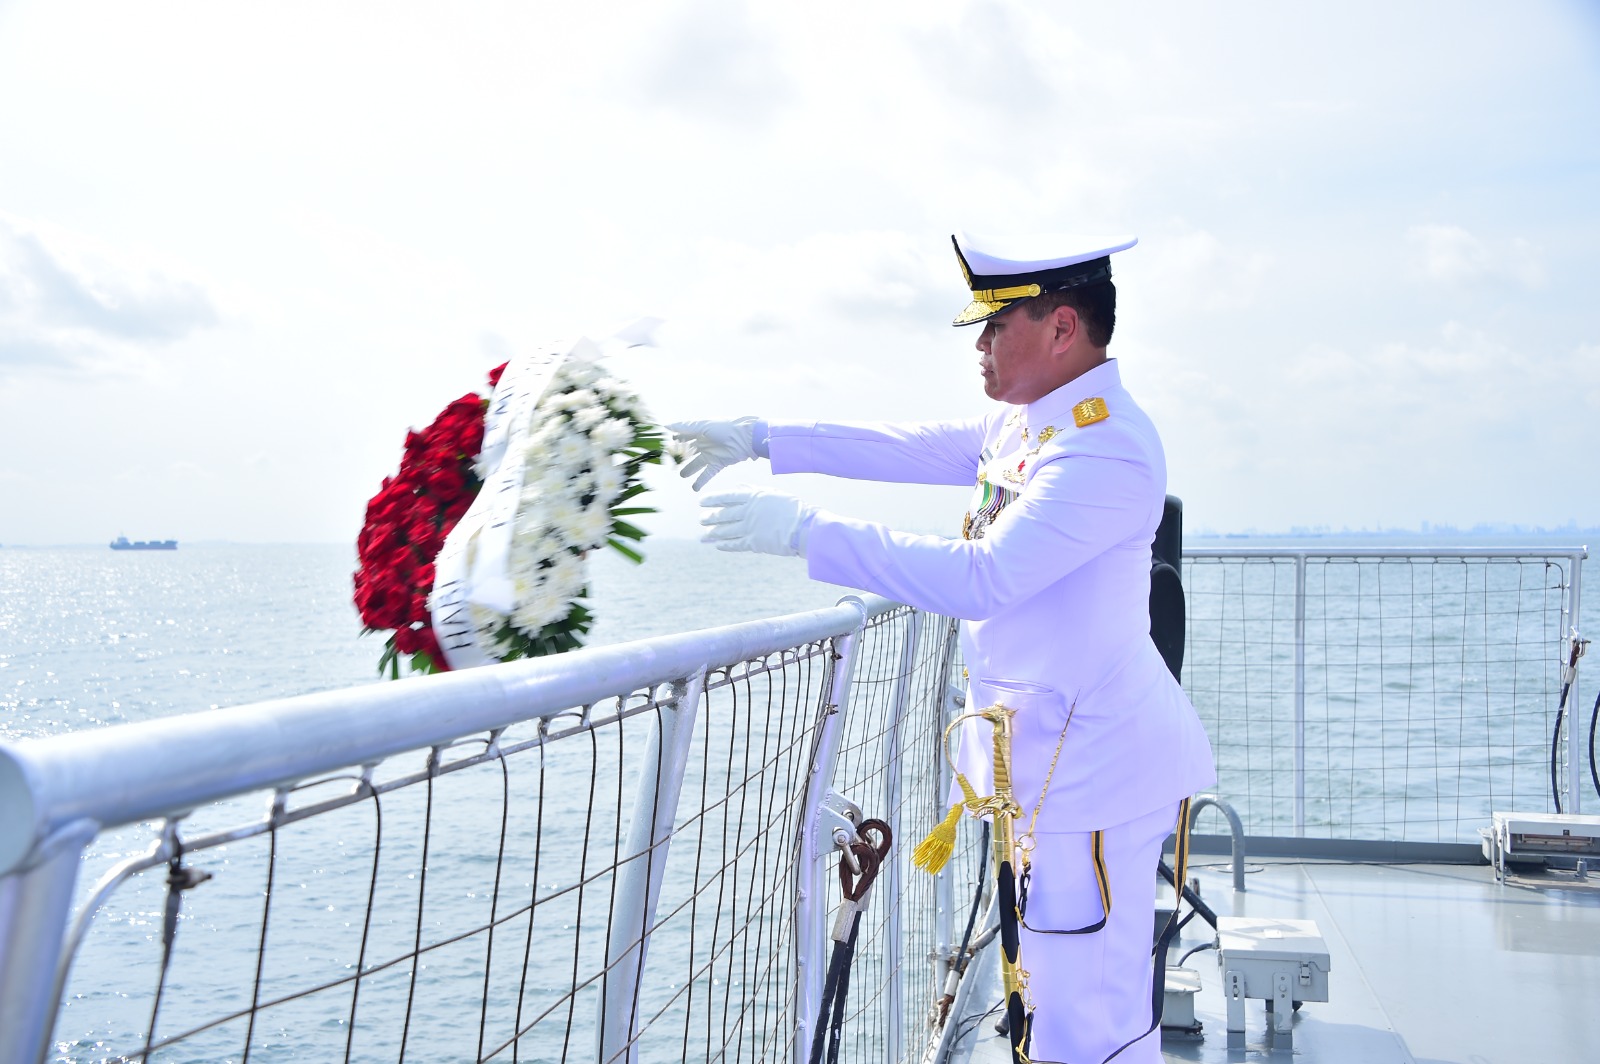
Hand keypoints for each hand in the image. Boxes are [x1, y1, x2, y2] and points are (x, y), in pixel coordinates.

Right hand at [667, 417, 764, 490]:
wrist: (745, 438)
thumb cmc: (725, 428)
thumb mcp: (703, 426)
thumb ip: (685, 427)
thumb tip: (666, 426)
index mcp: (701, 431)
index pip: (685, 436)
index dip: (676, 441)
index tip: (666, 445)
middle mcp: (704, 443)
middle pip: (689, 452)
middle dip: (681, 457)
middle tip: (671, 463)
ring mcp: (711, 454)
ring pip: (696, 464)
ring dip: (689, 470)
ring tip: (681, 475)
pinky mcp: (718, 464)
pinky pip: (707, 474)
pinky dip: (701, 481)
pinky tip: (694, 488)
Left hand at [699, 489, 816, 557]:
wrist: (804, 527)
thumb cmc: (791, 508)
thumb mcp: (773, 493)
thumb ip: (754, 489)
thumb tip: (739, 486)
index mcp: (753, 497)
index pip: (726, 497)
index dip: (712, 499)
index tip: (701, 501)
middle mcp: (748, 512)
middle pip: (723, 515)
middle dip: (710, 517)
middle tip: (702, 518)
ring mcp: (750, 528)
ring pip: (725, 530)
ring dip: (713, 532)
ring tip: (705, 534)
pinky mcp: (754, 543)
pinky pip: (735, 544)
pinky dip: (725, 545)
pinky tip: (717, 545)